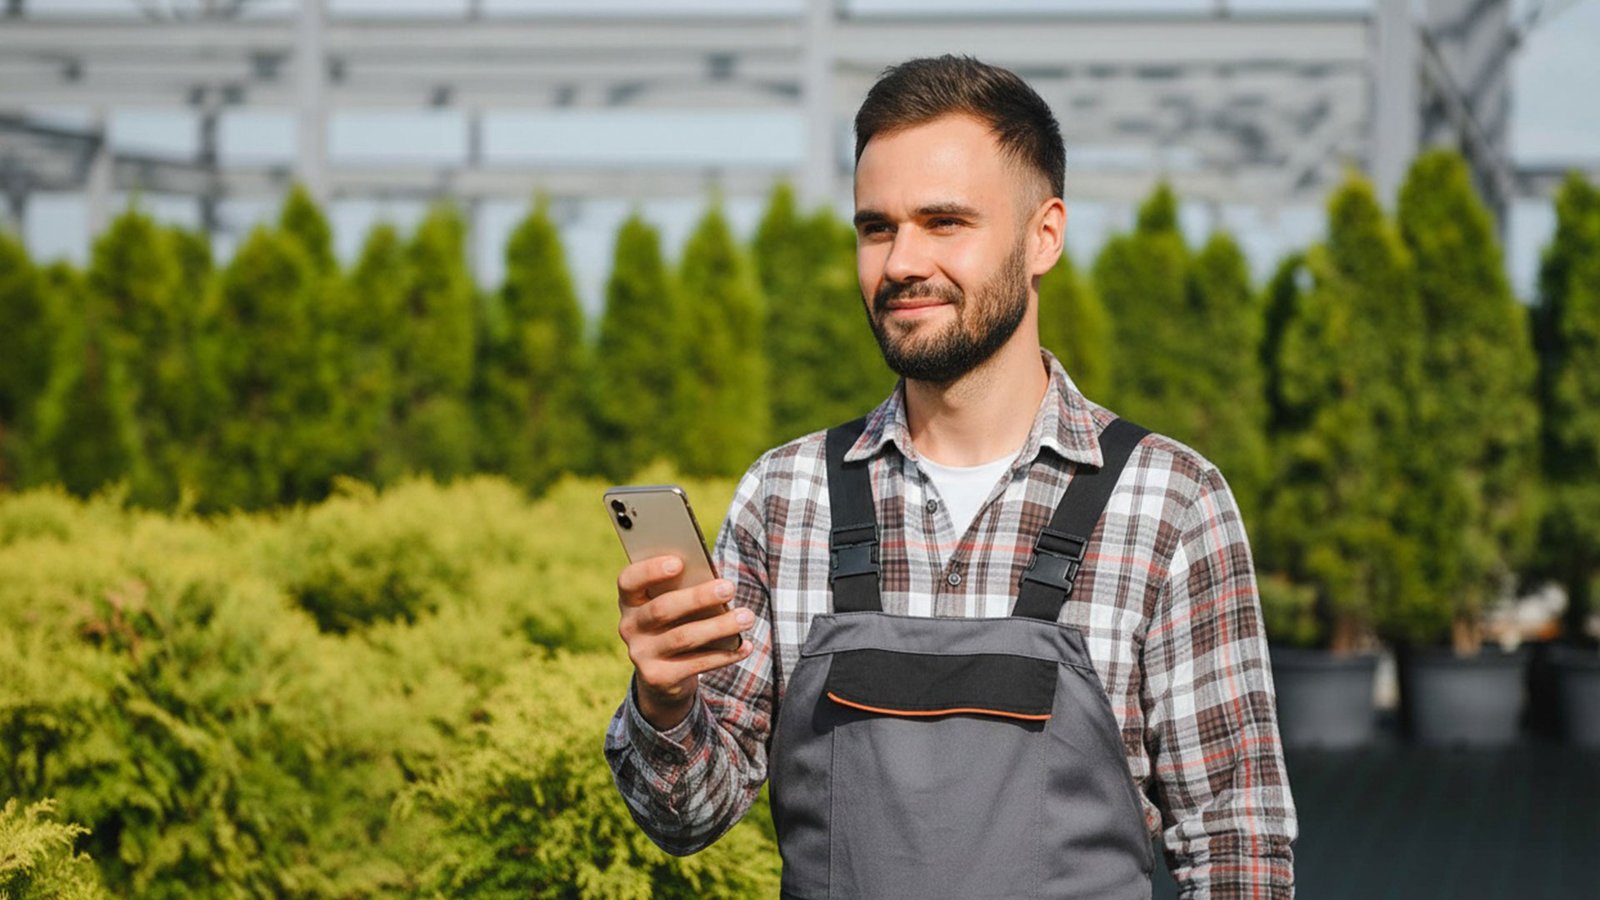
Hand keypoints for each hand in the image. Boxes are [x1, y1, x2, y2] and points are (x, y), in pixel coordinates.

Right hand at [617, 555, 753, 730]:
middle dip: (698, 597)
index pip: (629, 580)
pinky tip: (745, 645)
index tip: (679, 562)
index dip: (650, 570)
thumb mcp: (674, 605)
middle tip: (729, 587)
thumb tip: (717, 584)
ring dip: (719, 626)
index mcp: (630, 600)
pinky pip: (696, 664)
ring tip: (747, 616)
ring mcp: (641, 654)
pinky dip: (725, 655)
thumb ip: (685, 590)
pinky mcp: (658, 678)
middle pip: (662, 609)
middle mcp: (629, 627)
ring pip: (683, 637)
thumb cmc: (676, 624)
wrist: (662, 676)